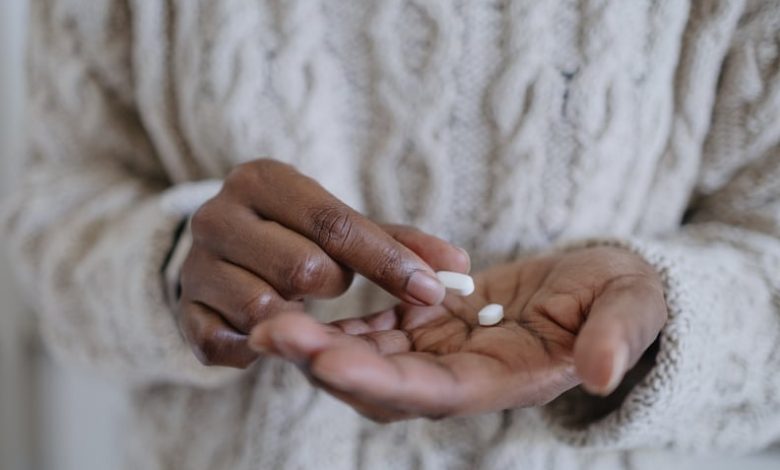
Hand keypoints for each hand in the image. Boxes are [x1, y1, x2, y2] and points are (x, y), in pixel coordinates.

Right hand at [178, 159, 468, 367]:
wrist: (222, 252)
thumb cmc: (294, 234)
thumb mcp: (340, 226)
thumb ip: (397, 243)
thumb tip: (459, 267)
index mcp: (262, 180)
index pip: (334, 223)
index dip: (388, 261)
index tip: (434, 290)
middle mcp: (218, 215)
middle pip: (304, 268)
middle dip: (334, 285)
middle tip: (331, 282)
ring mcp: (195, 265)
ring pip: (266, 310)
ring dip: (298, 317)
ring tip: (296, 302)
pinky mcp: (184, 312)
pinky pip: (227, 345)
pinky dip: (258, 348)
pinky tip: (270, 331)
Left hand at [249, 246, 667, 420]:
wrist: (602, 287)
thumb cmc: (623, 298)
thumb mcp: (631, 308)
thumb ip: (617, 339)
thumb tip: (602, 374)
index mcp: (506, 382)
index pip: (434, 394)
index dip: (380, 381)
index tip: (326, 361)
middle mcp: (463, 379)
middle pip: (382, 383)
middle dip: (323, 362)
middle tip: (266, 332)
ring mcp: (441, 355)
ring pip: (367, 358)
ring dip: (315, 342)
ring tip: (261, 317)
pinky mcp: (429, 327)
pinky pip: (375, 331)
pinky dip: (337, 322)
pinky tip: (296, 304)